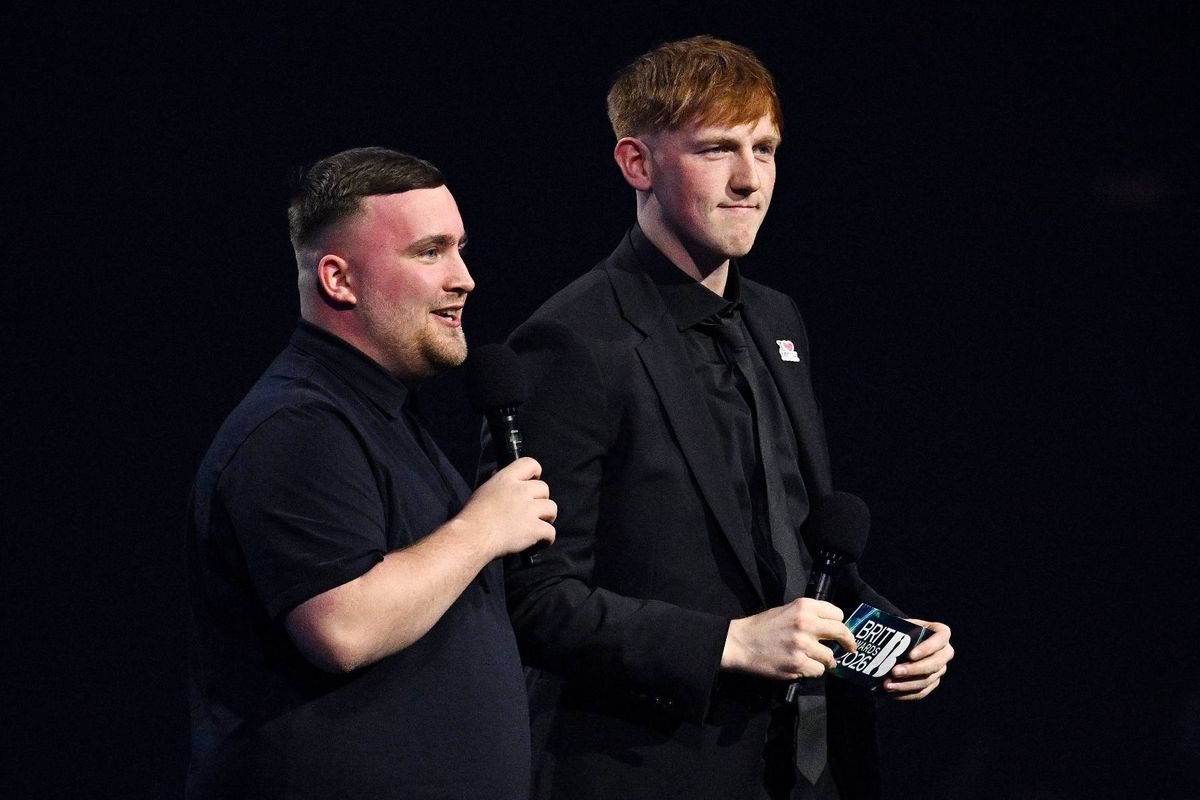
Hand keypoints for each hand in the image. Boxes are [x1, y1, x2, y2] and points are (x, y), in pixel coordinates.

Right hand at [456, 456, 555, 558]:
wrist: (473, 537)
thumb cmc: (473, 516)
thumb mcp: (484, 490)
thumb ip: (498, 483)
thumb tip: (506, 478)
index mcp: (506, 478)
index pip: (530, 463)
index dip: (535, 472)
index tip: (532, 481)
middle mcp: (521, 491)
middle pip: (544, 488)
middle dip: (540, 499)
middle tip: (532, 510)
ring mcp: (529, 510)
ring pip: (552, 508)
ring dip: (547, 517)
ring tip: (538, 524)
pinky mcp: (534, 529)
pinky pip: (551, 531)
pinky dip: (547, 538)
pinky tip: (539, 542)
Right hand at [721, 598, 857, 679]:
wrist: (740, 643)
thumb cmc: (762, 626)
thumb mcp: (786, 610)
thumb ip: (809, 615)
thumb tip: (831, 628)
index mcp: (804, 606)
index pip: (837, 614)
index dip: (839, 624)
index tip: (840, 631)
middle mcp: (806, 623)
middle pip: (841, 632)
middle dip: (848, 642)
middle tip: (850, 648)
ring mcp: (803, 645)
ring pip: (830, 657)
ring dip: (824, 661)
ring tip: (812, 659)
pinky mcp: (798, 664)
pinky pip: (818, 671)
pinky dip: (813, 671)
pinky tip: (802, 666)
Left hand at [883, 619, 952, 700]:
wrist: (905, 639)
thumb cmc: (904, 629)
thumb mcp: (902, 625)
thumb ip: (896, 631)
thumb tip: (877, 644)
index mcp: (941, 632)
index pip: (941, 638)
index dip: (927, 648)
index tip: (910, 655)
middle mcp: (945, 652)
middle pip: (935, 663)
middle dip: (914, 669)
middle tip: (894, 672)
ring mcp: (940, 668)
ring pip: (927, 680)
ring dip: (906, 684)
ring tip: (888, 685)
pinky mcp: (933, 682)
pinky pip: (922, 691)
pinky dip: (906, 693)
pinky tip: (892, 693)